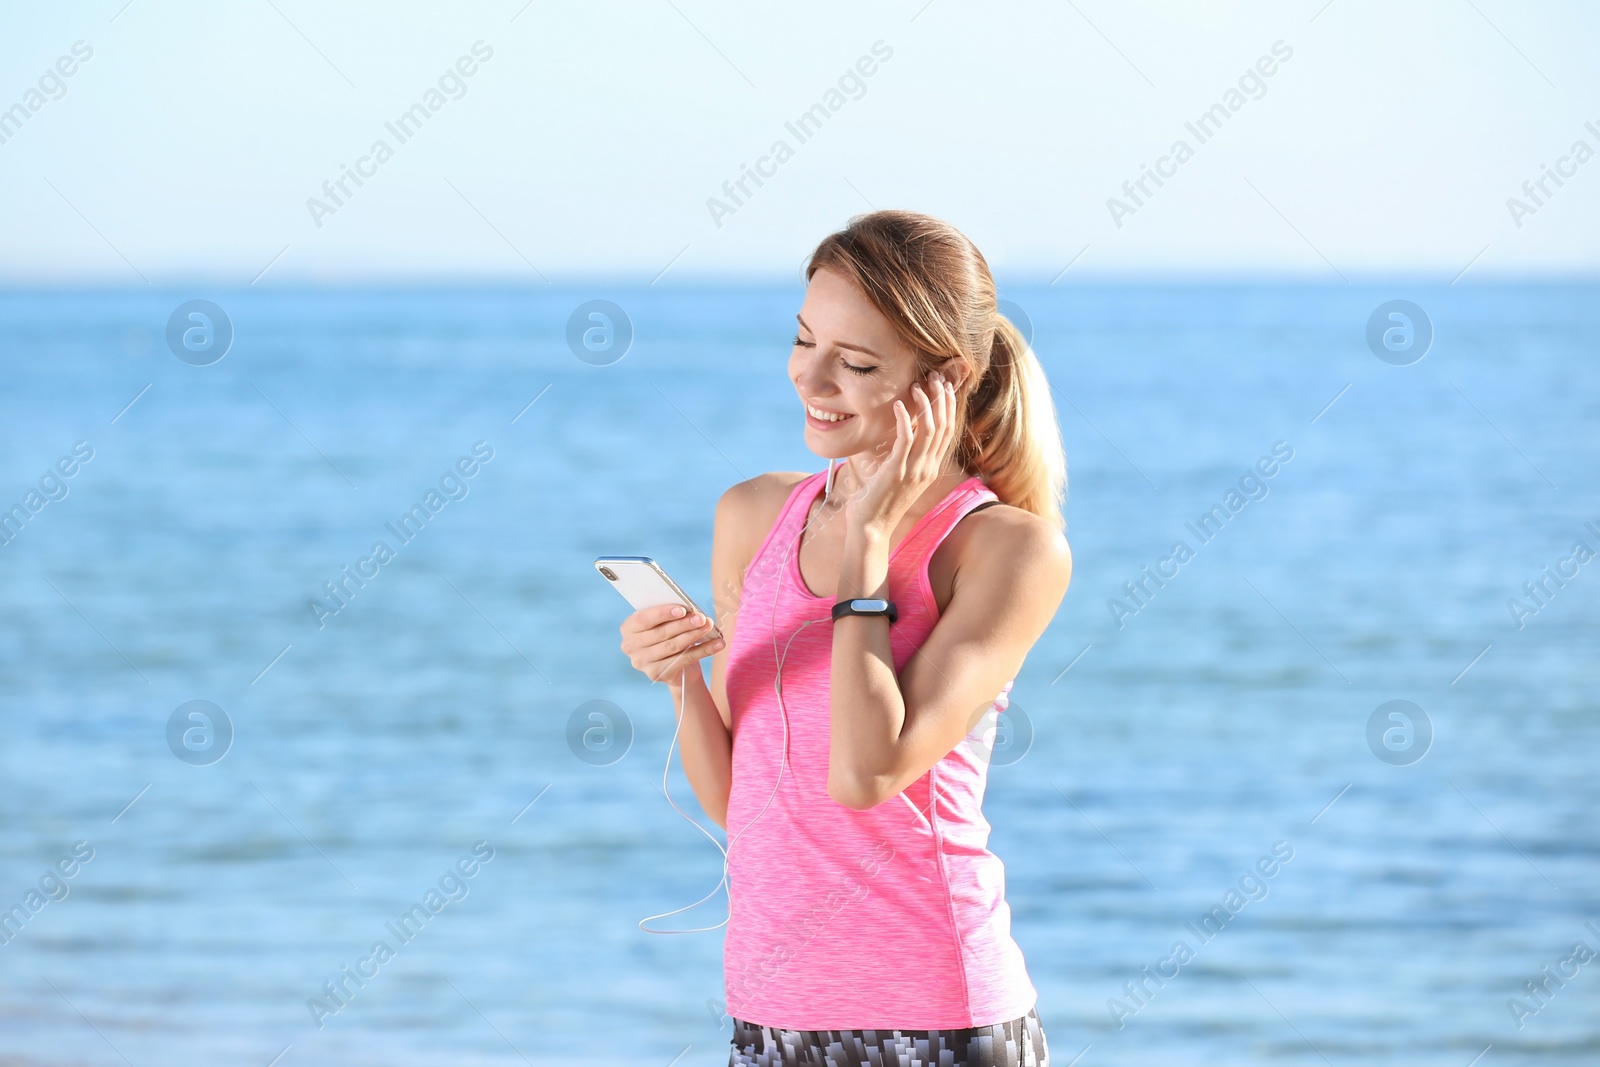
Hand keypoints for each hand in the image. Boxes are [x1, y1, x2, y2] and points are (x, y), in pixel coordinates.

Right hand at [619, 603, 722, 685]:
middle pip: (661, 633)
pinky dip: (703, 651)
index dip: (663, 613)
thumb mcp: (664, 622)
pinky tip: (717, 644)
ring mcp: (643, 663)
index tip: (683, 609)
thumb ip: (671, 614)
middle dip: (684, 624)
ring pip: (673, 647)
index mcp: (629, 628)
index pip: (644, 619)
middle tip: (702, 618)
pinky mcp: (658, 675)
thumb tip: (691, 610)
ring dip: (694, 635)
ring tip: (709, 626)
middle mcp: (631, 647)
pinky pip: (684, 660)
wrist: (676, 665)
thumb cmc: (669, 634)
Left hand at [844, 369, 959, 536]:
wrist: (871, 528)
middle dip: (941, 398)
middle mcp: (927, 468)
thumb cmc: (878, 502)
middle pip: (944, 426)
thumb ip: (905, 457)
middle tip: (933, 377)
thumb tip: (904, 435)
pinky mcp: (897, 471)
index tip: (944, 386)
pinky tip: (900, 405)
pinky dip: (906, 419)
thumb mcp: (898, 476)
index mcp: (930, 469)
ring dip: (925, 404)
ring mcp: (914, 470)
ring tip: (916, 386)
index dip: (948, 406)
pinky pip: (907, 439)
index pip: (947, 432)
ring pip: (930, 429)